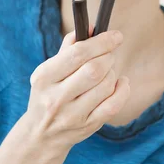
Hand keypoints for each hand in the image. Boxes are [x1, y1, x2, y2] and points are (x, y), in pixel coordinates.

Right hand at [26, 24, 130, 148]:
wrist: (41, 135)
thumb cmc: (48, 95)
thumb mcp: (48, 71)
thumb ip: (69, 48)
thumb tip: (91, 28)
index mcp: (44, 77)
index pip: (77, 54)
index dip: (101, 42)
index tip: (116, 36)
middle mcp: (56, 97)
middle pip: (94, 69)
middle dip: (108, 57)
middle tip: (109, 54)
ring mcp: (72, 115)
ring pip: (106, 85)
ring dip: (113, 73)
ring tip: (107, 71)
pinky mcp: (87, 126)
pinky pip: (114, 104)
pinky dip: (122, 89)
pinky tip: (120, 83)